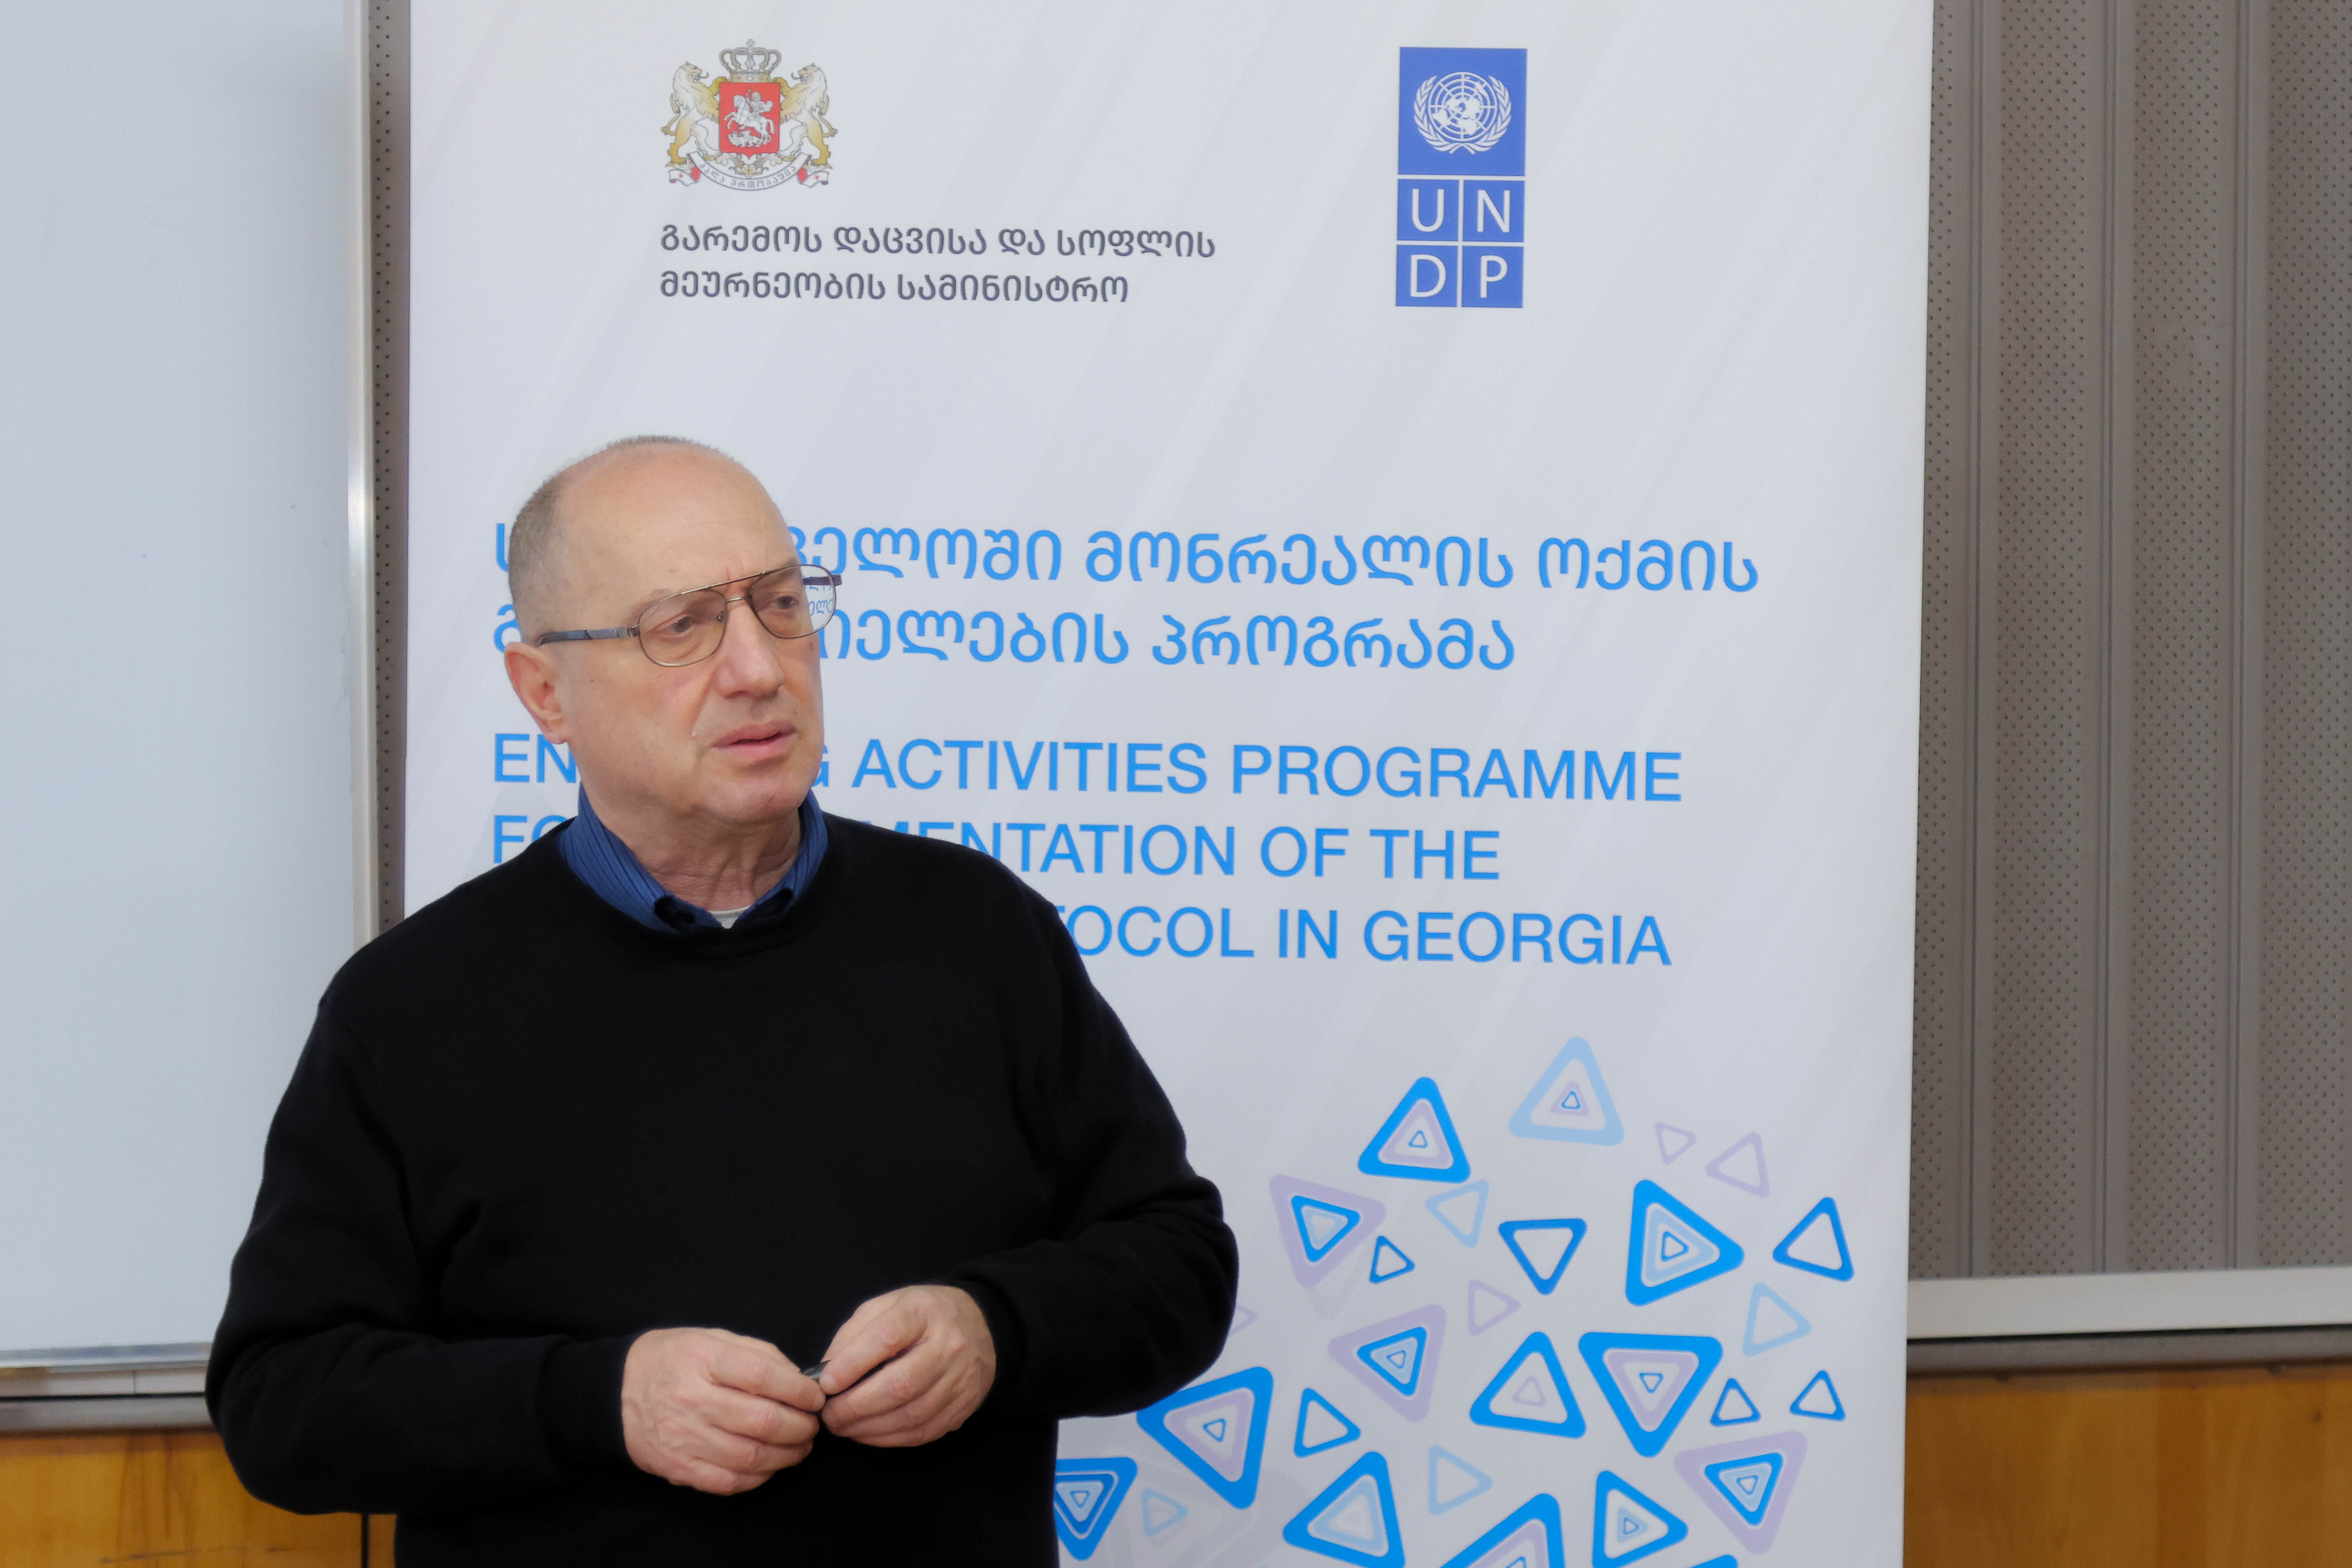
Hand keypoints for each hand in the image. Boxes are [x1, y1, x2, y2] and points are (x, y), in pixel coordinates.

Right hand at [620, 1327, 824, 1494]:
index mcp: (703, 1359)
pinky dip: (758, 1477)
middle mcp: (692, 1399)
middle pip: (762, 1421)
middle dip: (800, 1427)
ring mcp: (684, 1437)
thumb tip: (799, 1379)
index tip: (815, 1396)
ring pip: (750, 1456)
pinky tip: (770, 1465)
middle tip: (812, 1425)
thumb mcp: (711, 1338)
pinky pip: (728, 1482)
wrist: (616, 1393)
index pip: (763, 1376)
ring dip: (787, 1455)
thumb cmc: (673, 1360)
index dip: (799, 1390)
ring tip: (800, 1447)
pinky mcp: (678, 1467)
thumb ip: (757, 1354)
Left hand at [816, 1285, 996, 1446]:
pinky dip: (889, 1438)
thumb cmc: (921, 1317)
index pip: (887, 1337)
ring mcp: (960, 1379)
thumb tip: (826, 1373)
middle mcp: (948, 1345)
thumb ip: (854, 1334)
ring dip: (869, 1428)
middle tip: (829, 1416)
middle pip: (900, 1384)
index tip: (826, 1384)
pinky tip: (867, 1433)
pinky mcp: (963, 1406)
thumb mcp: (885, 1306)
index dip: (852, 1364)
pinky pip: (923, 1432)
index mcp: (923, 1311)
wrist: (979, 1326)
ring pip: (911, 1415)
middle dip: (856, 1406)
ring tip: (842, 1427)